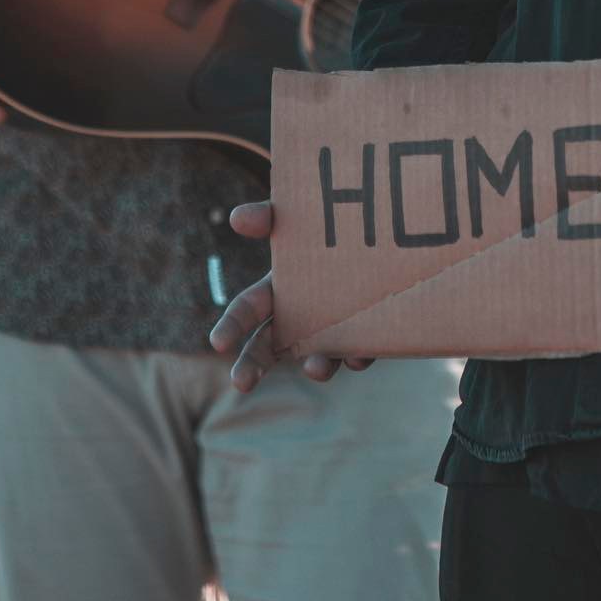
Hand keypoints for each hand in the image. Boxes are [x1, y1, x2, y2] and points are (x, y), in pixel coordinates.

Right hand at [207, 201, 374, 391]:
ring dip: (315, 365)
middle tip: (239, 383)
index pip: (247, 310)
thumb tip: (236, 218)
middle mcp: (300, 315)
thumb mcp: (296, 218)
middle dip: (252, 364)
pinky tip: (359, 358)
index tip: (216, 343)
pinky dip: (359, 357)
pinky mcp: (367, 334)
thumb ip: (268, 216)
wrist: (384, 239)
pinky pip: (361, 352)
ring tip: (315, 369)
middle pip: (268, 345)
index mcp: (278, 289)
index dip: (231, 324)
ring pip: (317, 356)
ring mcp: (332, 328)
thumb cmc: (327, 229)